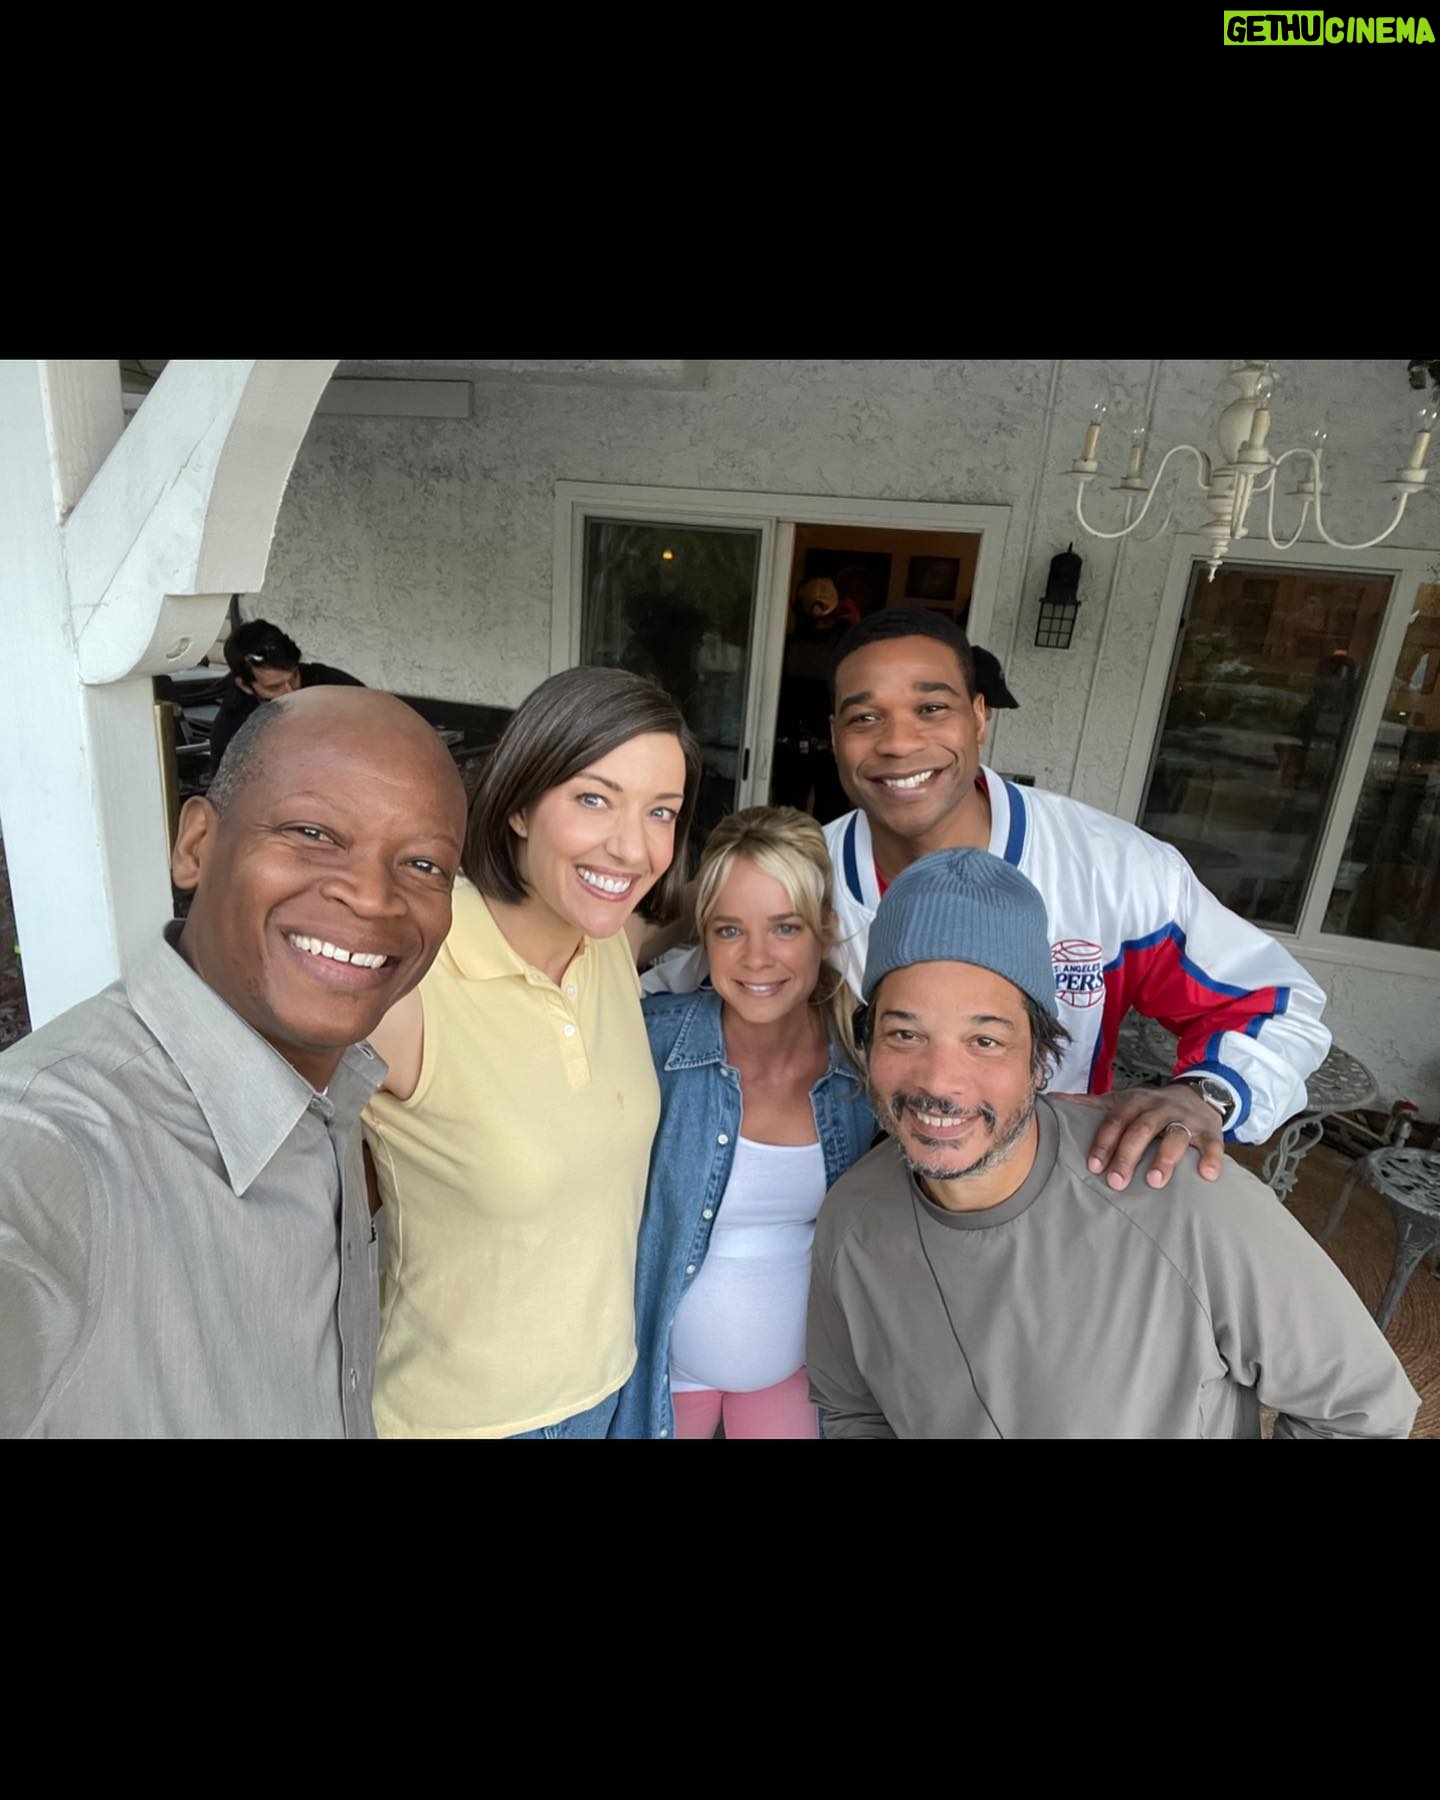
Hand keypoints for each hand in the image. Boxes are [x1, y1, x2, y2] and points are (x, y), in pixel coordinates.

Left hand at [1050, 1084, 1225, 1191]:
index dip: (1104, 1142)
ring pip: (1176, 1135)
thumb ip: (1089, 1104)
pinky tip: (1207, 1175)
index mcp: (1135, 1102)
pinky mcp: (1210, 1130)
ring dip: (1165, 1158)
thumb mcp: (1121, 1101)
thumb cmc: (1150, 1106)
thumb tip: (1052, 1099)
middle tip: (1116, 1182)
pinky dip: (1211, 1158)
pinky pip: (1213, 1144)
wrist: (1196, 1093)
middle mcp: (1159, 1108)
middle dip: (1128, 1155)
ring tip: (1154, 1181)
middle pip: (1142, 1129)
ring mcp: (1186, 1118)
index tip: (1093, 1166)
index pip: (1116, 1121)